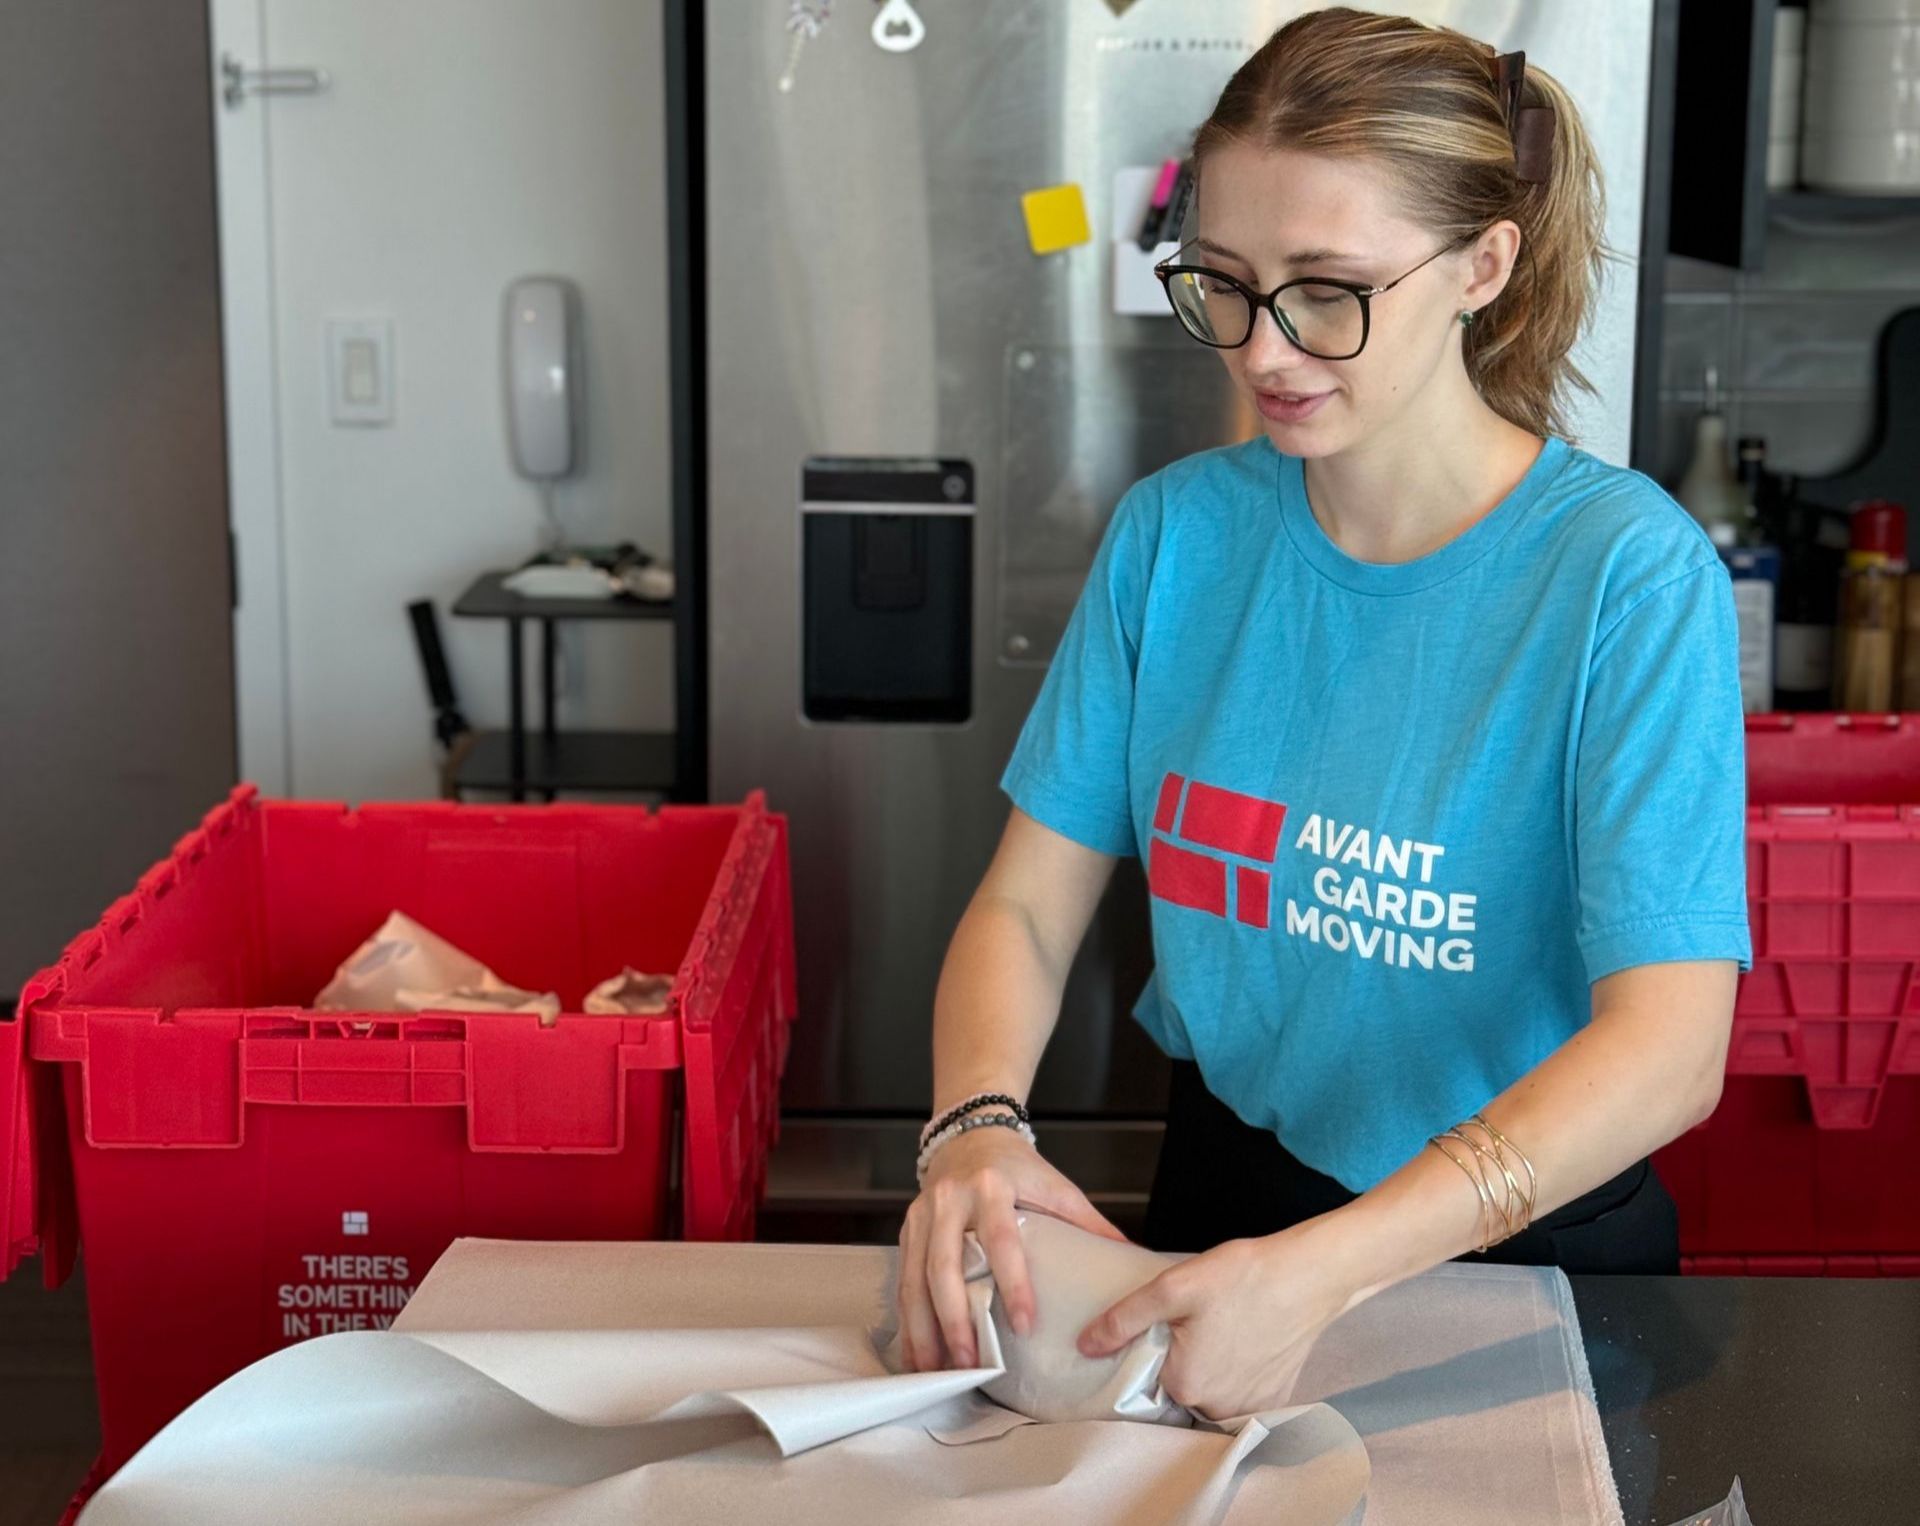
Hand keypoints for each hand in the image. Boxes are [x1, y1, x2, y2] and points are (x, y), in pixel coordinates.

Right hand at [897, 1123, 1127, 1371]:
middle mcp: (949, 1200)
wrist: (970, 1135)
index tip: (1027, 1326)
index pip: (1001, 1240)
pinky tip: (916, 1354)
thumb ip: (1087, 1222)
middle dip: (954, 1319)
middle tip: (970, 1363)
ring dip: (923, 1329)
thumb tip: (1130, 1257)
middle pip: (944, 1267)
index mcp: (990, 1186)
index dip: (1013, 1283)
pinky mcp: (907, 1230)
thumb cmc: (1017, 1168)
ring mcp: (921, 1215)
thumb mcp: (1055, 1186)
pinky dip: (907, 1321)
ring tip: (934, 1371)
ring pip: (915, 1279)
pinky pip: (903, 1281)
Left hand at [1075, 1215, 1360, 1420]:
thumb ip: (1123, 1320)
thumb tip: (1085, 1346)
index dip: (1148, 1358)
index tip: (1159, 1336)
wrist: (1309, 1274)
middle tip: (1191, 1328)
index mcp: (1186, 1386)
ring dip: (1209, 1373)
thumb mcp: (1173, 1288)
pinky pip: (1241, 1395)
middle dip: (1179, 1366)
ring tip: (1217, 1332)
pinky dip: (1237, 1375)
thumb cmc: (1243, 1277)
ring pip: (1211, 1398)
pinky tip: (1241, 1341)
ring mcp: (1251, 1406)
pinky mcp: (1276, 1397)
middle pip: (1180, 1395)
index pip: (1148, 1385)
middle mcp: (1218, 1408)